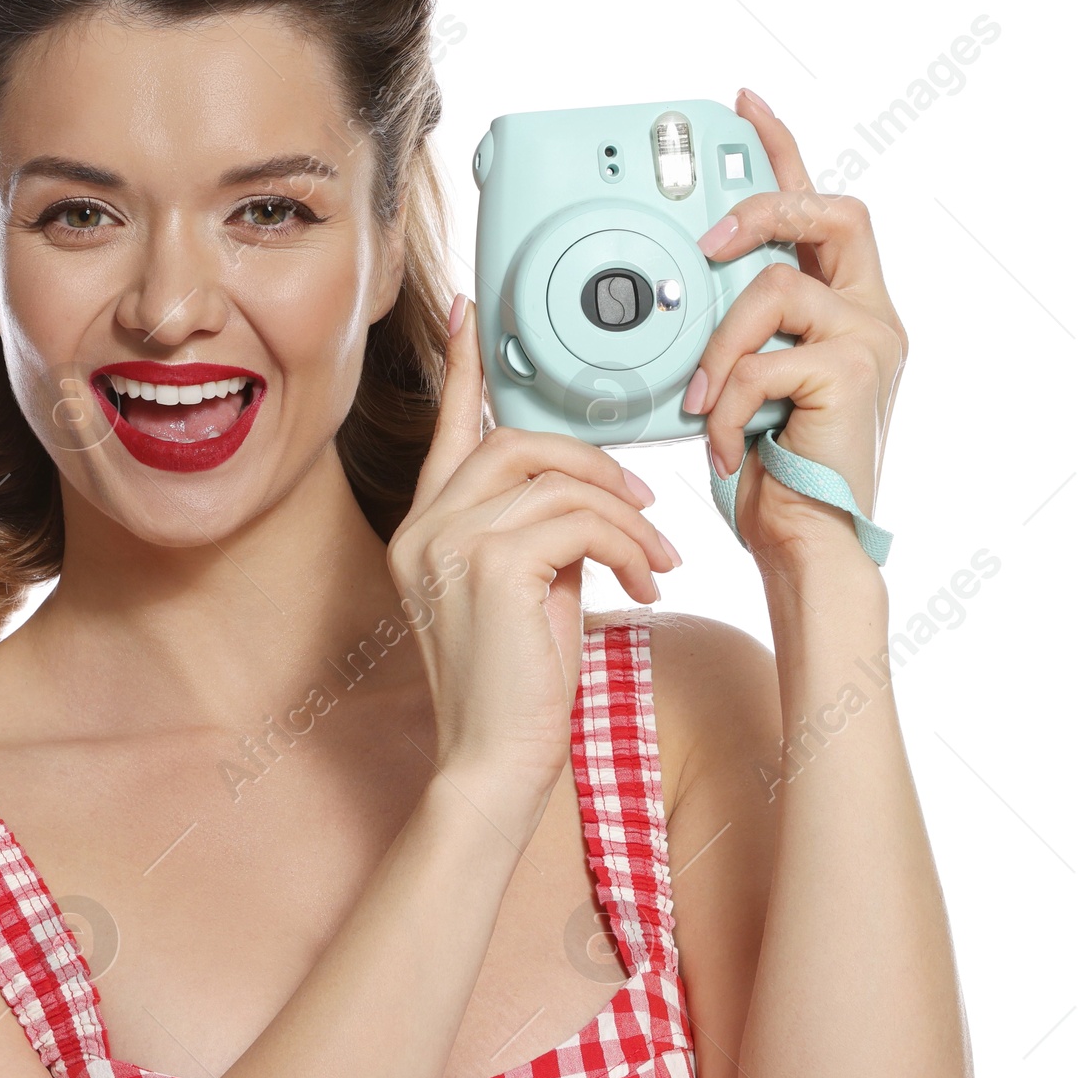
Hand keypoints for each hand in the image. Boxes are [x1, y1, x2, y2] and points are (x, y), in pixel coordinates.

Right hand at [386, 295, 679, 814]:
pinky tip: (644, 582)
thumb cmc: (515, 691)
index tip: (469, 312)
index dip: (463, 367)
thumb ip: (536, 534)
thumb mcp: (525, 595)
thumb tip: (587, 498)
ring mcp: (447, 545)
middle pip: (516, 442)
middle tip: (644, 503)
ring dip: (625, 516)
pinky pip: (578, 520)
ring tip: (656, 561)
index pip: (446, 431)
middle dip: (594, 462)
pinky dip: (627, 543)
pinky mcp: (490, 566)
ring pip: (558, 481)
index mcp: (422, 532)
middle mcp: (422, 530)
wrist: (494, 765)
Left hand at [682, 87, 908, 562]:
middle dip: (759, 213)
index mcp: (847, 308)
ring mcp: (869, 342)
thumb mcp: (744, 388)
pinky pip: (761, 361)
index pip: (819, 208)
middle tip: (704, 246)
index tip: (743, 105)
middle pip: (829, 212)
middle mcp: (870, 314)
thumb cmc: (773, 477)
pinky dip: (724, 404)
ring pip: (773, 291)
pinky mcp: (852, 374)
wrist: (808, 545)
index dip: (782, 151)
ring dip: (718, 347)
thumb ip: (734, 336)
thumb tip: (678, 304)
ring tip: (702, 402)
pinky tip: (721, 443)